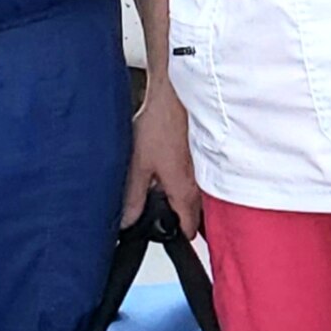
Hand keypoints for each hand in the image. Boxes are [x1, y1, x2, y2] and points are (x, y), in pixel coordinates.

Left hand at [123, 83, 202, 235]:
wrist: (174, 95)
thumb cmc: (161, 124)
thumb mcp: (139, 165)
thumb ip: (133, 196)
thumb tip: (127, 220)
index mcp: (184, 191)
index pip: (188, 230)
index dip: (172, 235)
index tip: (158, 233)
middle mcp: (199, 185)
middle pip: (191, 215)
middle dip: (174, 218)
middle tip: (152, 212)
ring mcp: (202, 170)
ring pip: (192, 196)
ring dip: (176, 198)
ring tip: (155, 188)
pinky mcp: (200, 157)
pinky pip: (193, 179)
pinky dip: (180, 180)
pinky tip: (162, 169)